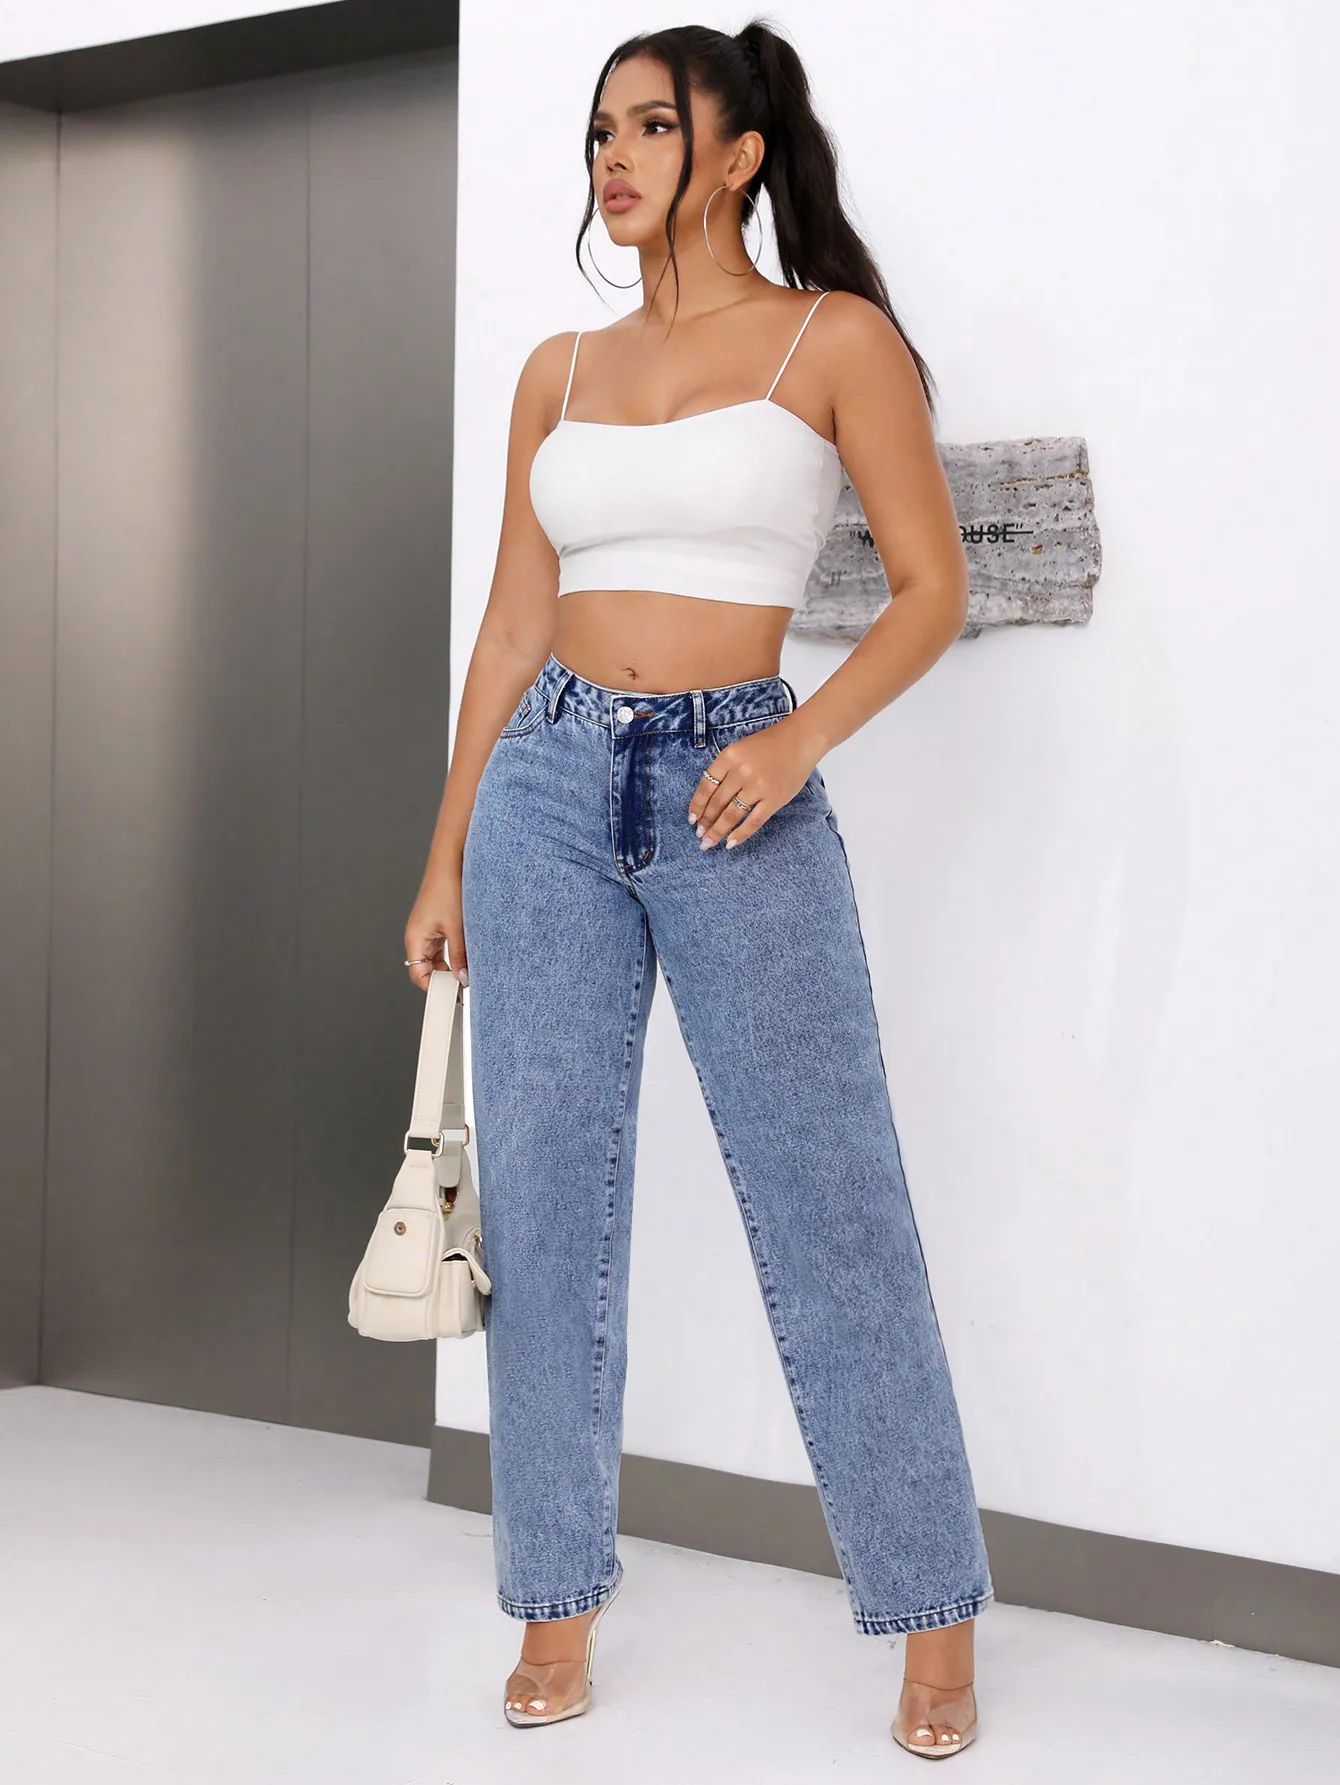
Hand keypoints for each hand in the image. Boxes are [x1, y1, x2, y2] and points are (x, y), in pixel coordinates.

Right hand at [404, 865, 465, 991]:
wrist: (450, 863)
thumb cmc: (447, 888)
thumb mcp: (457, 928)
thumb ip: (459, 956)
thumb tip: (463, 977)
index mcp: (415, 938)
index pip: (419, 975)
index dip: (434, 987)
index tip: (452, 995)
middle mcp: (417, 936)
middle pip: (426, 969)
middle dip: (444, 978)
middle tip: (463, 984)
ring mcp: (426, 931)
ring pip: (435, 959)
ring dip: (450, 966)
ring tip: (467, 969)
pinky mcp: (435, 925)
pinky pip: (441, 948)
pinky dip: (452, 955)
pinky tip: (466, 956)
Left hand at [687, 714, 819, 849]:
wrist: (800, 740)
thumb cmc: (769, 743)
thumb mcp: (740, 748)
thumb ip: (725, 769)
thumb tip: (710, 799)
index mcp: (729, 756)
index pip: (706, 785)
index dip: (697, 804)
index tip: (692, 818)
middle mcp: (741, 772)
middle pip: (717, 802)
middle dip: (706, 822)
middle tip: (699, 835)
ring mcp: (758, 786)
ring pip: (732, 814)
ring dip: (718, 831)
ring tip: (708, 843)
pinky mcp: (774, 799)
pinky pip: (754, 821)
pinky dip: (740, 834)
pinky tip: (730, 843)